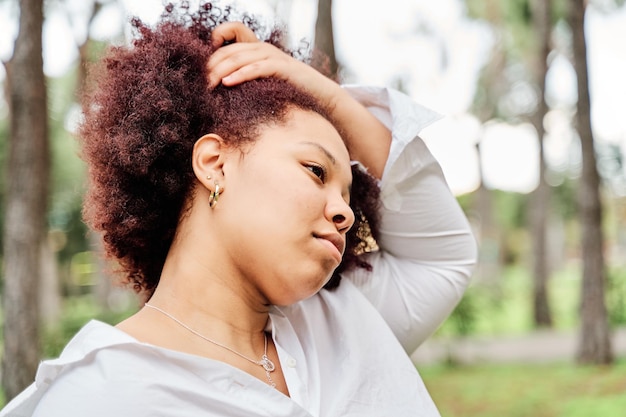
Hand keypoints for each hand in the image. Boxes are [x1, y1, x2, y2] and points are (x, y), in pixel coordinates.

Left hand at [207, 22, 338, 105]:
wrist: (319, 96)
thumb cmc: (288, 92)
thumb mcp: (263, 83)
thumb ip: (246, 78)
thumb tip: (221, 87)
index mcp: (256, 48)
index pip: (232, 31)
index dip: (216, 39)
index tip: (205, 62)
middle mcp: (262, 48)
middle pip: (229, 50)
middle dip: (211, 65)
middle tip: (199, 82)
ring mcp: (272, 56)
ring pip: (239, 58)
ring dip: (220, 71)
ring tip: (208, 84)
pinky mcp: (281, 67)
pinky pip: (256, 68)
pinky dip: (240, 74)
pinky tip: (227, 83)